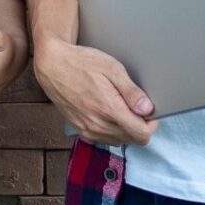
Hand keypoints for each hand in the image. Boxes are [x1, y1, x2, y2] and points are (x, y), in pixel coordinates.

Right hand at [32, 37, 156, 144]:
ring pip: (120, 141)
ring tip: (120, 106)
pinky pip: (105, 139)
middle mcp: (98, 125)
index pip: (142, 134)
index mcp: (108, 109)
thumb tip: (148, 109)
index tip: (149, 111)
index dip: (151, 124)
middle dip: (139, 125)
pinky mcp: (81, 131)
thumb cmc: (81, 62)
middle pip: (133, 140)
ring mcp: (88, 131)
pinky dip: (112, 130)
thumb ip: (131, 91)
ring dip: (126, 128)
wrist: (53, 65)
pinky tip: (108, 112)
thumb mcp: (111, 68)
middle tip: (135, 105)